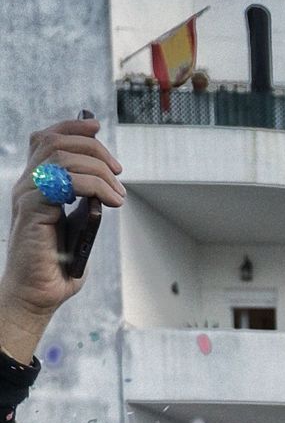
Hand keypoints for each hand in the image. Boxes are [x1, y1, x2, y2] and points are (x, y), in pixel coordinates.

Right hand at [0, 118, 125, 361]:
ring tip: (118, 195)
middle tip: (119, 173)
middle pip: (56, 141)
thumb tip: (104, 189)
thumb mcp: (76, 229)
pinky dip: (93, 186)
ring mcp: (26, 195)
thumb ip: (85, 206)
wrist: (38, 295)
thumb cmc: (57, 269)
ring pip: (62, 156)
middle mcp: (27, 185)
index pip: (46, 138)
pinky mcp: (32, 209)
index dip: (71, 127)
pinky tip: (108, 202)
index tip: (97, 127)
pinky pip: (63, 181)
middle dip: (95, 149)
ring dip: (99, 170)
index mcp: (35, 185)